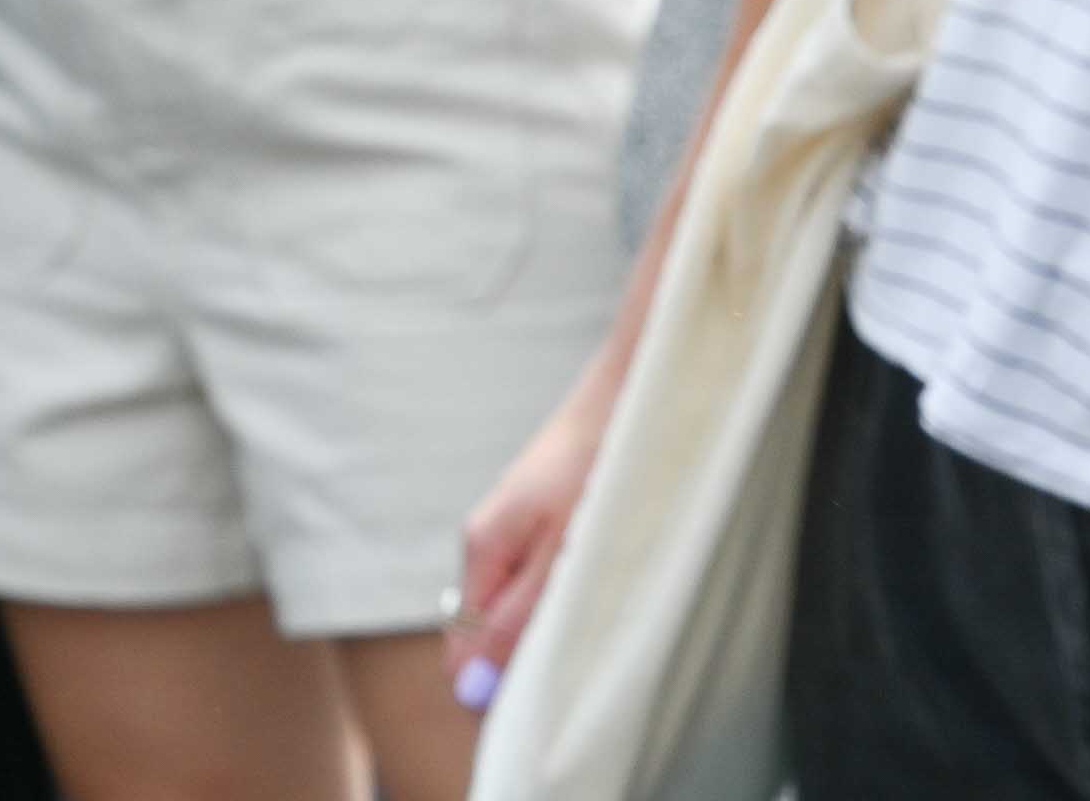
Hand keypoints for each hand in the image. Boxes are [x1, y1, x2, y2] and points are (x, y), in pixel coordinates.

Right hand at [451, 333, 632, 700]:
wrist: (628, 387)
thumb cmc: (600, 460)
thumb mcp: (563, 548)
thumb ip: (518, 615)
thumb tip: (472, 682)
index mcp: (481, 551)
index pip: (460, 645)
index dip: (488, 683)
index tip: (532, 702)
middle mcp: (484, 541)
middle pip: (482, 626)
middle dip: (516, 654)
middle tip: (571, 660)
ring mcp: (509, 526)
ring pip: (512, 599)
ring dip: (540, 621)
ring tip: (588, 613)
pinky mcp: (536, 513)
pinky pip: (533, 572)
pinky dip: (554, 589)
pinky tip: (591, 579)